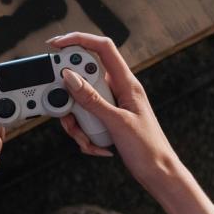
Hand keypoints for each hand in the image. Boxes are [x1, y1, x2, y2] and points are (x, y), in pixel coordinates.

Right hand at [47, 32, 181, 192]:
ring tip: (87, 139)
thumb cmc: (148, 148)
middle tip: (67, 112)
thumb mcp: (116, 122)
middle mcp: (117, 90)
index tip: (55, 45)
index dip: (79, 40)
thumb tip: (69, 77)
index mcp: (126, 82)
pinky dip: (83, 134)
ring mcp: (110, 105)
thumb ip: (91, 99)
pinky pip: (83, 119)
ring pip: (79, 103)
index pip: (102, 48)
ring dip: (76, 123)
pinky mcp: (105, 119)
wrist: (158, 173)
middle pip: (82, 78)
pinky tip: (96, 147)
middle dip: (69, 98)